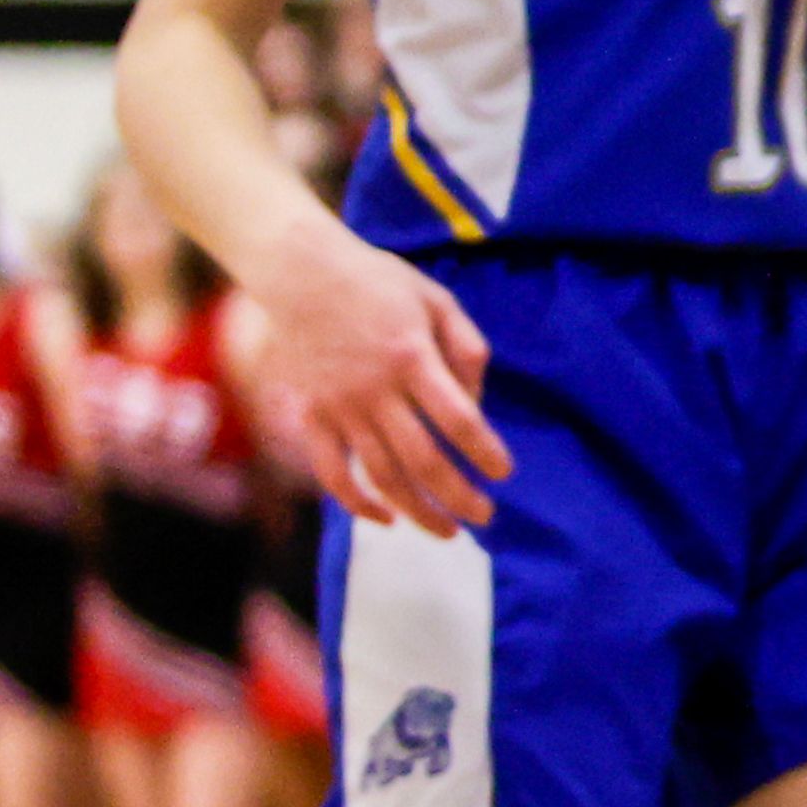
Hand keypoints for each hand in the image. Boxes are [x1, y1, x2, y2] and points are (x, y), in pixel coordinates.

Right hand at [247, 217, 504, 535]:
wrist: (301, 274)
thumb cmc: (379, 283)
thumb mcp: (437, 300)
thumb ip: (466, 348)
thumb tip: (476, 401)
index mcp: (412, 358)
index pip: (457, 420)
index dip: (484, 452)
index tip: (504, 474)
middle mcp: (374, 390)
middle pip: (421, 460)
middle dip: (457, 496)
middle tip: (484, 517)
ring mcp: (338, 407)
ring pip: (379, 476)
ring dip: (416, 511)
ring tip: (447, 531)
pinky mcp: (310, 416)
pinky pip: (332, 472)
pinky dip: (356, 503)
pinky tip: (385, 518)